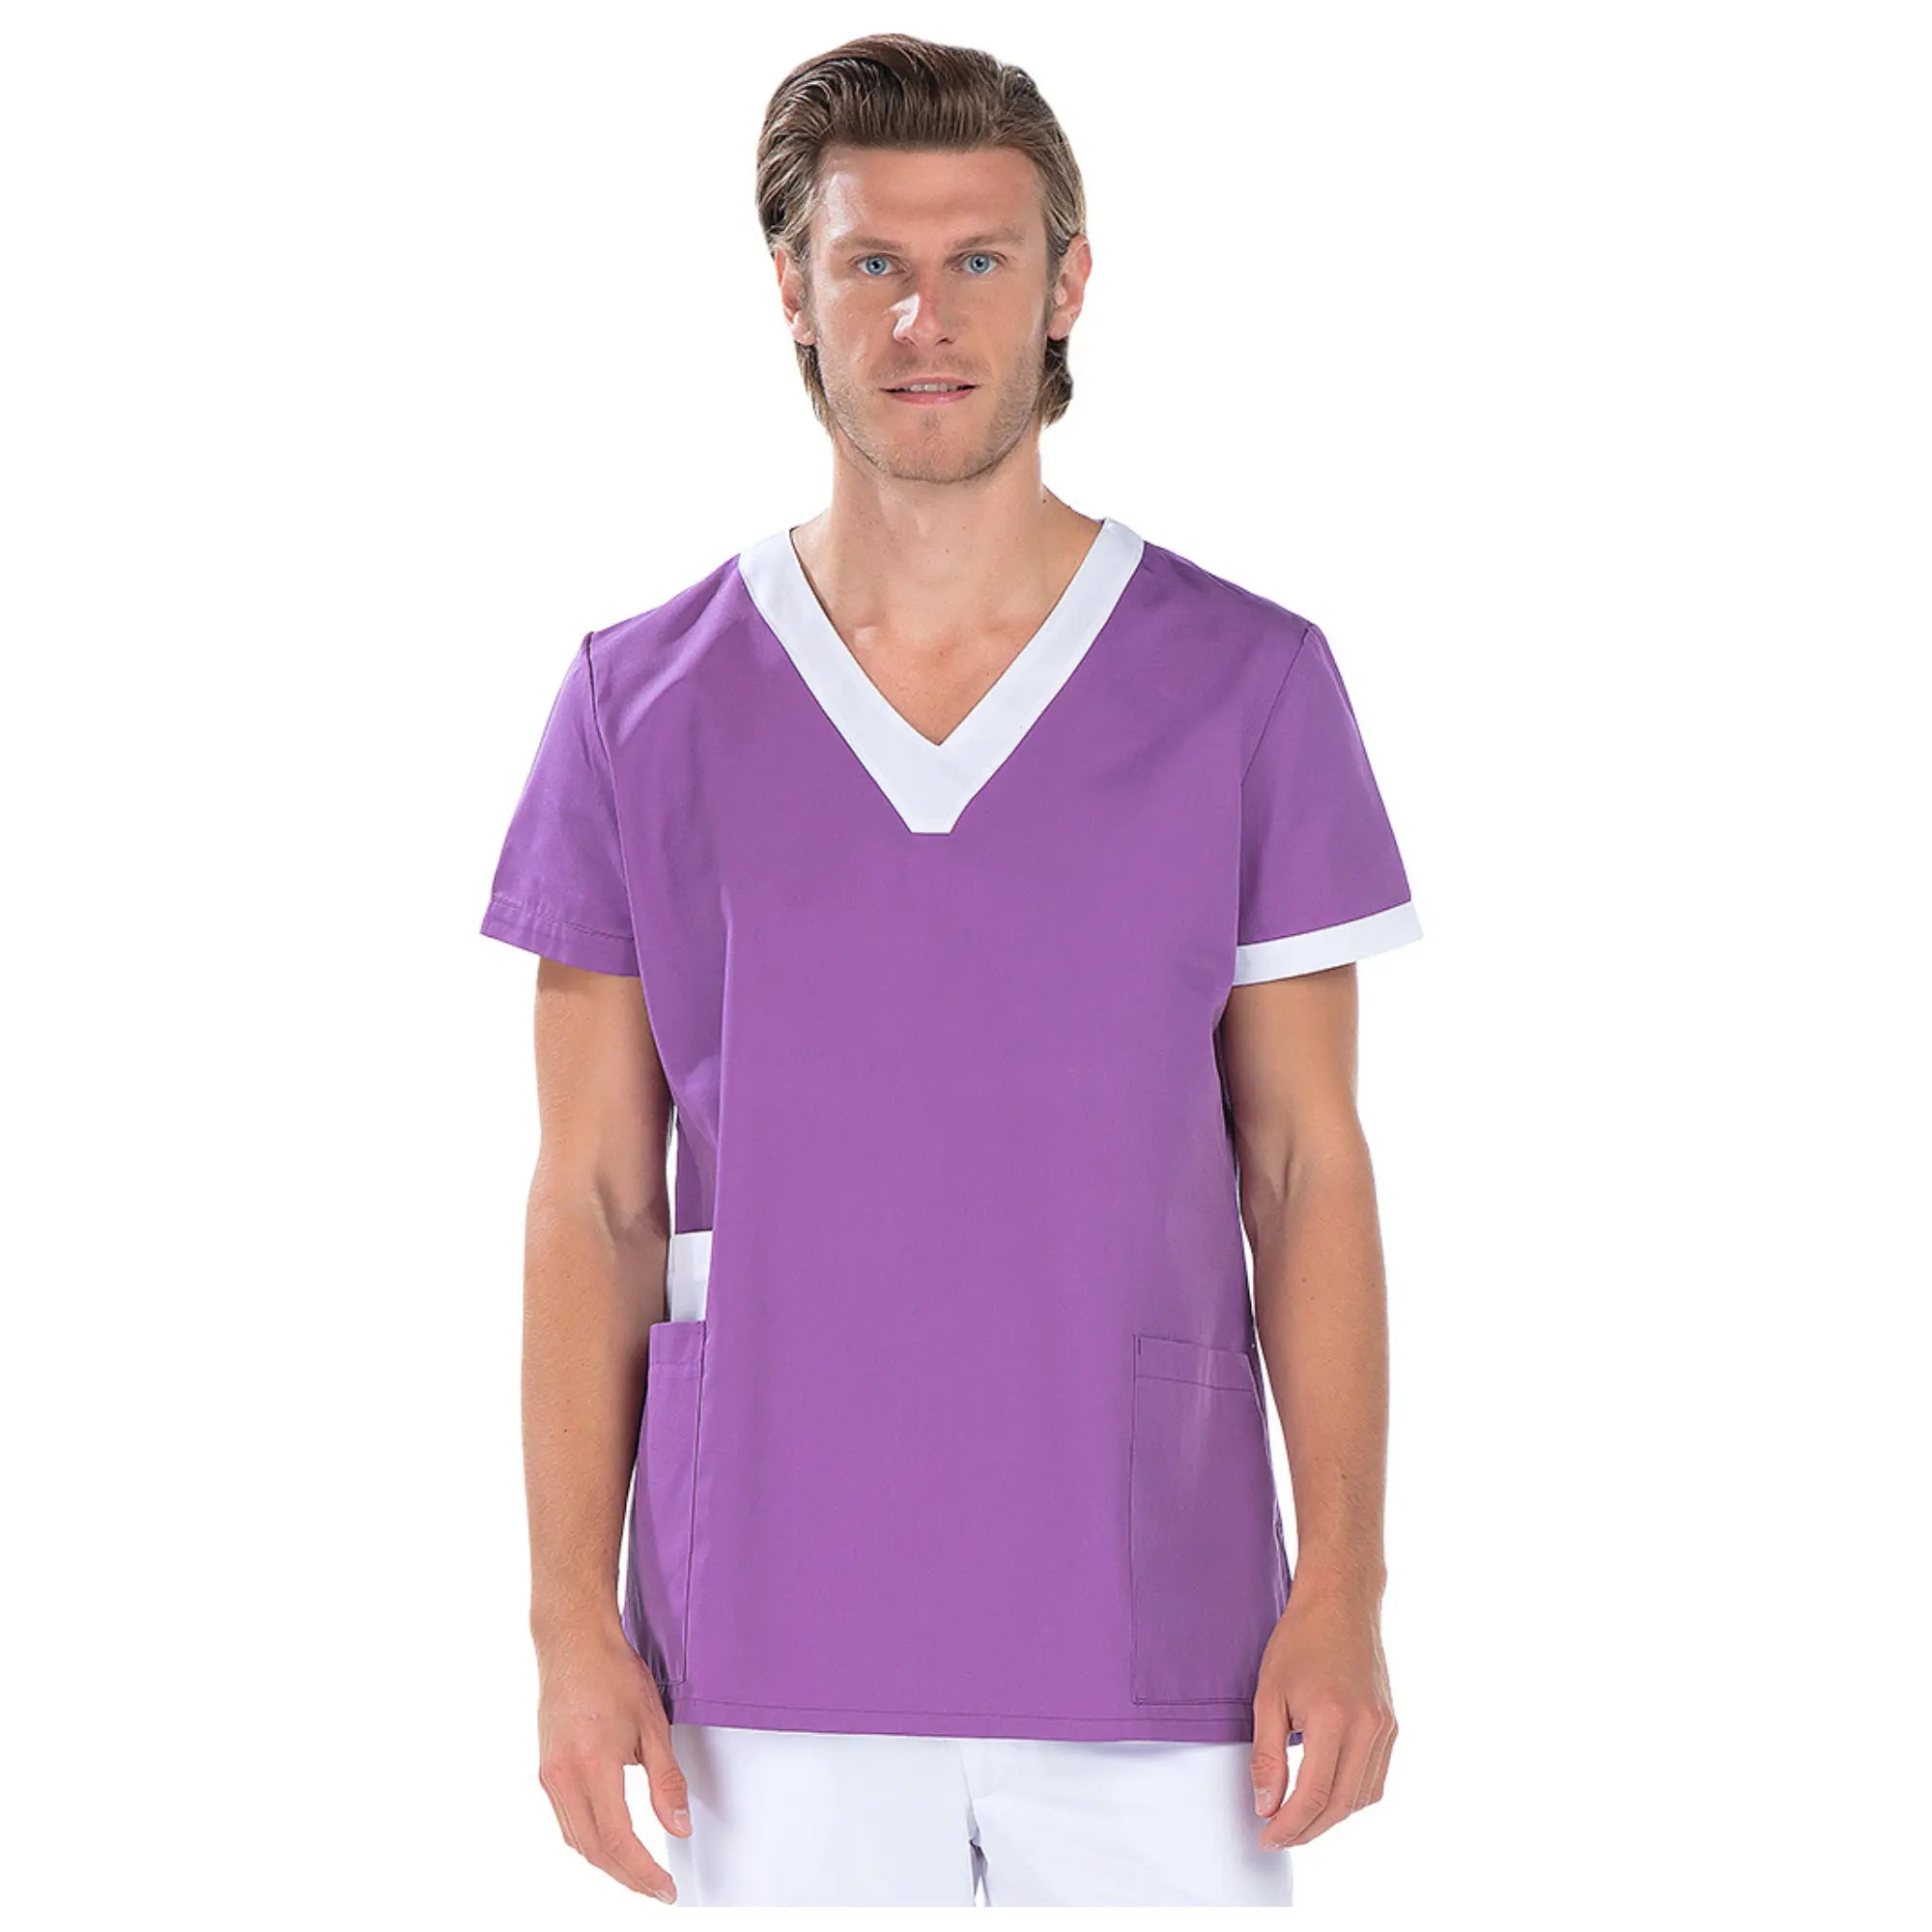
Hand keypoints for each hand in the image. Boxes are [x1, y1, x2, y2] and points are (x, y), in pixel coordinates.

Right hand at [535, 1620, 691, 1899]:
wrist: (574, 1642)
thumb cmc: (612, 1672)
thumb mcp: (653, 1725)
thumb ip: (667, 1781)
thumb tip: (679, 1826)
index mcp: (592, 1765)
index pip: (618, 1839)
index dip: (643, 1872)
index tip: (664, 1888)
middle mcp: (563, 1776)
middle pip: (594, 1850)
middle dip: (627, 1877)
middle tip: (657, 1888)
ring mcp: (549, 1775)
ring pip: (576, 1840)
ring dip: (607, 1863)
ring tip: (638, 1872)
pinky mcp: (545, 1771)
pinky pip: (566, 1821)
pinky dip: (589, 1840)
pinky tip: (610, 1842)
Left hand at [1250, 1582, 1395, 1849]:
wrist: (1341, 1603)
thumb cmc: (1300, 1640)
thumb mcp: (1268, 1694)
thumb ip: (1267, 1755)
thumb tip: (1266, 1806)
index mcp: (1334, 1718)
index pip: (1313, 1795)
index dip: (1288, 1825)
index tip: (1265, 1837)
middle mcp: (1367, 1728)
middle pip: (1340, 1805)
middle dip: (1307, 1830)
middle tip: (1277, 1837)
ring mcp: (1385, 1729)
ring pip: (1361, 1798)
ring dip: (1329, 1818)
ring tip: (1298, 1821)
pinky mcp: (1391, 1727)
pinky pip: (1375, 1779)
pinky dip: (1351, 1797)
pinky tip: (1327, 1796)